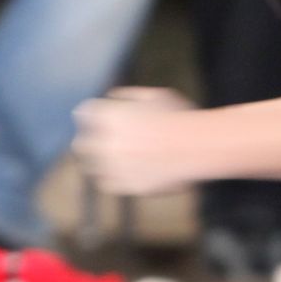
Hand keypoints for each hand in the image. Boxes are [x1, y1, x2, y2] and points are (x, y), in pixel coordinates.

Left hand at [72, 87, 200, 195]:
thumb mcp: (155, 95)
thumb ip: (130, 96)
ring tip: (106, 158)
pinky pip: (106, 183)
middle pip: (81, 143)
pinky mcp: (126, 185)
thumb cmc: (180, 116)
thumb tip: (111, 96)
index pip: (83, 113)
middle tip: (92, 141)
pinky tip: (117, 171)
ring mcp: (115, 166)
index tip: (91, 117)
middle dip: (86, 140)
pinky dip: (108, 177)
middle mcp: (106, 141)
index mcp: (109, 115)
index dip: (88, 115)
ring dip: (96, 161)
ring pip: (91, 166)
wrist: (199, 147)